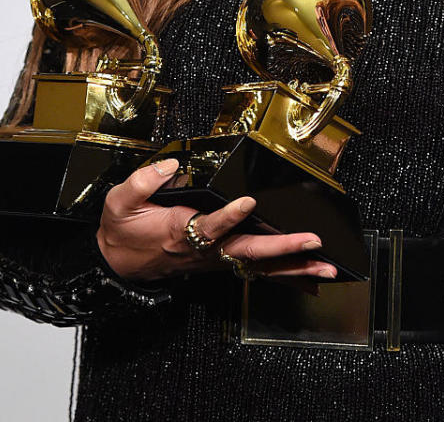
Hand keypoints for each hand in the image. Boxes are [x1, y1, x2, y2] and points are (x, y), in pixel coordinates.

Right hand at [96, 158, 337, 283]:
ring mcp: (217, 259)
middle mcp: (205, 250)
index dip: (229, 216)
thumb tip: (170, 165)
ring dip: (295, 267)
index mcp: (182, 232)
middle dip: (283, 247)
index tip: (248, 202)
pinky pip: (258, 271)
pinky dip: (287, 274)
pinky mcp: (223, 262)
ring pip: (260, 266)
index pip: (209, 226)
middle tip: (312, 241)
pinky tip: (311, 278)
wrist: (118, 264)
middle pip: (248, 251)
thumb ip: (143, 182)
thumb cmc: (124, 231)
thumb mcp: (120, 203)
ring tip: (326, 267)